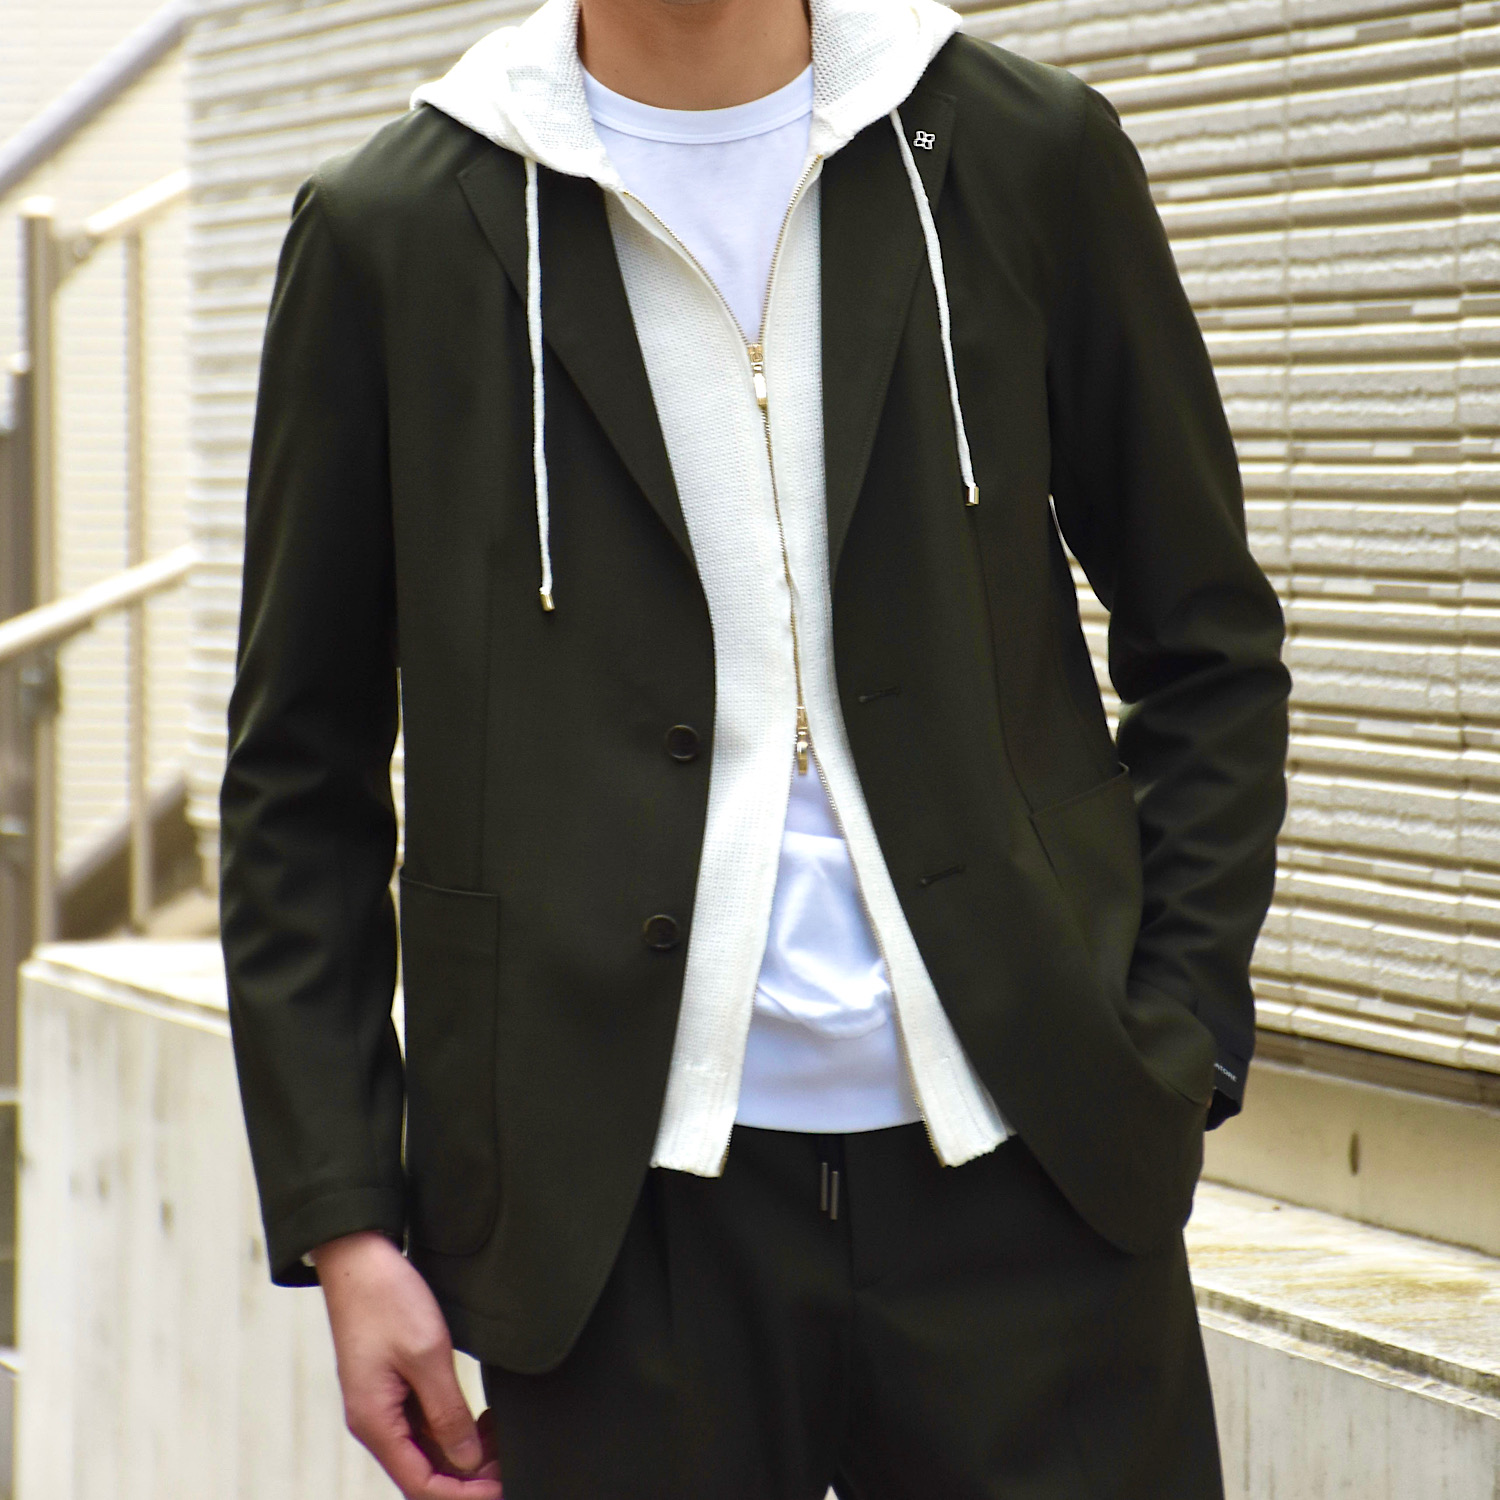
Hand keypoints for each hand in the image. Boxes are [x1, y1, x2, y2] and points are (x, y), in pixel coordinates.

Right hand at [311, 1230, 503, 1498]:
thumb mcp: (428, 1355)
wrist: (358, 1258)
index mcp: (376, 1423)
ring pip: (427, 1453)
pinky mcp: (390, 1388)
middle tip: (510, 1460)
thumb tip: (467, 1462)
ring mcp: (381, 1407)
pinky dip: (454, 1430)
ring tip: (502, 1440)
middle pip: (425, 1475)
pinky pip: (423, 1427)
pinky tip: (483, 1420)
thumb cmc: (387, 1300)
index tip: (503, 1483)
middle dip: (469, 1478)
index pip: (422, 1487)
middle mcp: (374, 1424)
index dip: (466, 1495)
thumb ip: (447, 1413)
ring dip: (464, 1455)